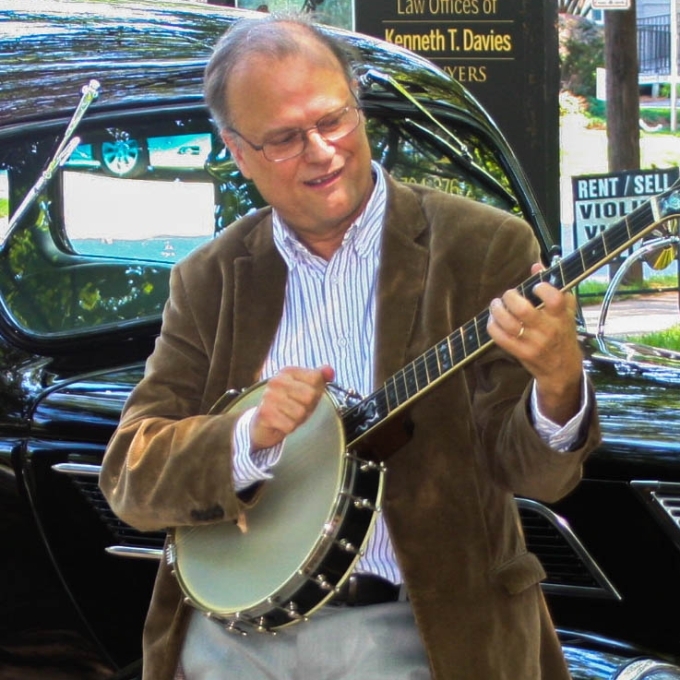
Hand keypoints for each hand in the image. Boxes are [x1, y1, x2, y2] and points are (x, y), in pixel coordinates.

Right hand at [249, 365, 334, 449]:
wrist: (263, 422)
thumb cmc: (288, 404)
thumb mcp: (305, 388)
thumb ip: (319, 378)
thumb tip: (330, 371)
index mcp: (287, 371)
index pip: (316, 378)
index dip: (317, 391)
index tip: (307, 396)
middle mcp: (276, 381)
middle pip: (310, 396)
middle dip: (308, 407)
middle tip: (299, 409)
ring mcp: (269, 397)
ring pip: (300, 413)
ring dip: (298, 419)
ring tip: (290, 416)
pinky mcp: (265, 414)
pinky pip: (290, 425)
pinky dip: (290, 428)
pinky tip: (282, 423)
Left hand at [486, 263, 582, 424]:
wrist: (562, 368)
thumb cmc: (563, 333)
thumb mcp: (565, 310)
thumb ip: (554, 286)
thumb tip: (536, 266)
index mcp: (561, 317)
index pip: (554, 299)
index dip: (541, 288)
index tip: (535, 287)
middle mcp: (548, 330)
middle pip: (523, 310)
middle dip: (510, 298)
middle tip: (508, 295)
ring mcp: (533, 343)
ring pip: (509, 324)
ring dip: (497, 310)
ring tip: (496, 304)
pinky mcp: (521, 353)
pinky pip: (501, 338)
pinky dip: (493, 326)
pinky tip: (493, 319)